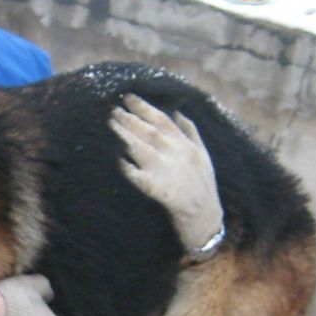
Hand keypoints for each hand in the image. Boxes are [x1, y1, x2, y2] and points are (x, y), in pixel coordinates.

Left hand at [111, 94, 224, 253]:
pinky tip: (116, 158)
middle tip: (113, 110)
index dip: (143, 107)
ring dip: (125, 135)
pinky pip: (136, 175)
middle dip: (130, 119)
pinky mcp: (157, 190)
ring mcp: (165, 171)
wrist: (204, 217)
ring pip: (141, 147)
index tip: (128, 98)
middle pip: (148, 131)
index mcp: (185, 145)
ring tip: (111, 124)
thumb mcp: (203, 155)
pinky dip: (126, 166)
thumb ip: (191, 132)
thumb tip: (178, 112)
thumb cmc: (203, 186)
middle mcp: (175, 154)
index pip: (162, 119)